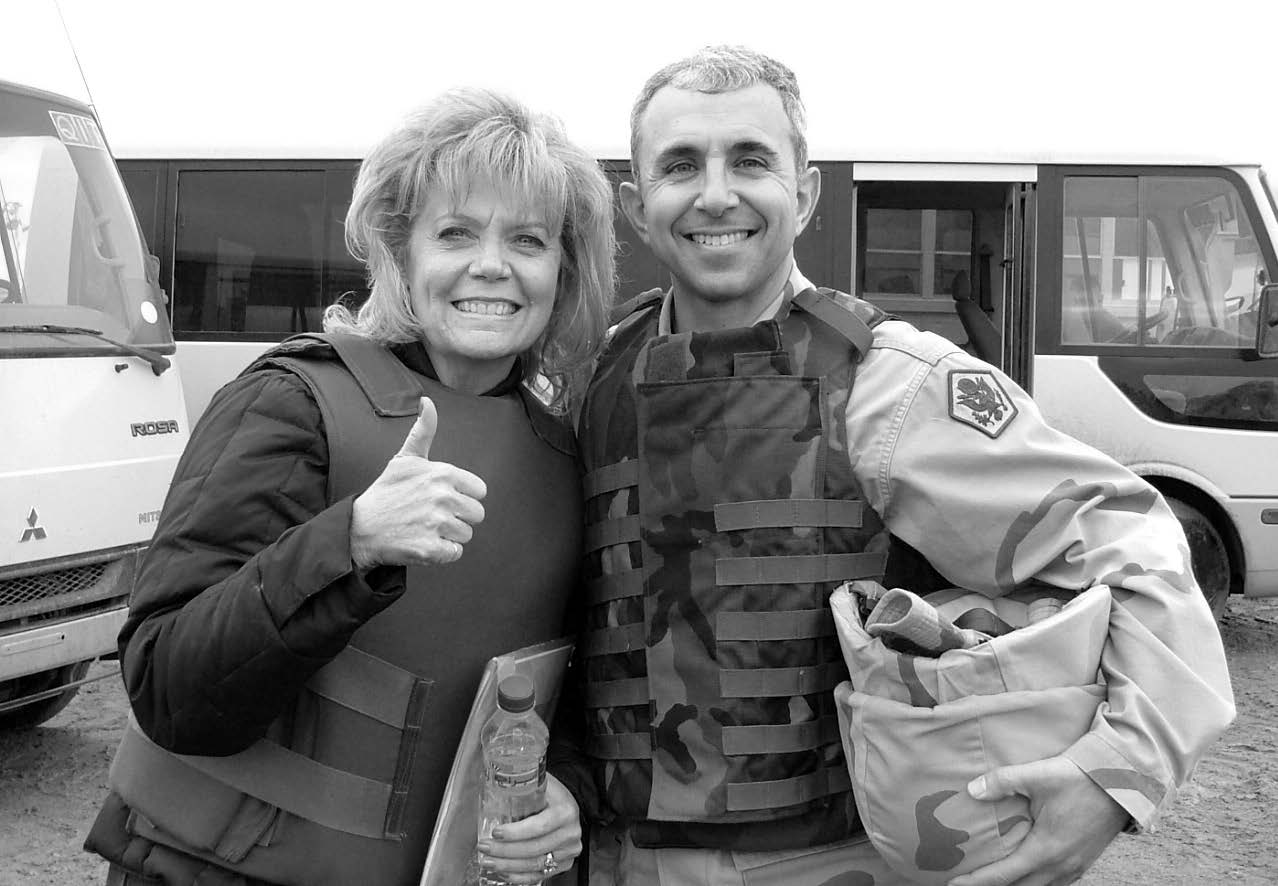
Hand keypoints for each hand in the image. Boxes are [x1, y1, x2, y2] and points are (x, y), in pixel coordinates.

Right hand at [349, 396, 486, 568]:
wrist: (359, 528)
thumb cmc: (386, 493)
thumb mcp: (404, 458)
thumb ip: (423, 431)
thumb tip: (428, 402)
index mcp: (442, 473)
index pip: (480, 491)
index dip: (463, 496)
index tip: (442, 498)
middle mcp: (442, 497)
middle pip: (477, 514)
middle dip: (458, 517)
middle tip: (432, 515)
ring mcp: (437, 524)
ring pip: (466, 535)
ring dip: (449, 535)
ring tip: (425, 528)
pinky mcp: (431, 549)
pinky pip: (455, 553)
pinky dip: (442, 553)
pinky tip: (423, 542)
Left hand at [477, 775, 581, 883]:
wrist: (566, 803)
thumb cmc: (550, 792)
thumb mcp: (540, 782)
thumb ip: (522, 784)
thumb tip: (494, 781)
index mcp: (565, 811)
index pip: (539, 826)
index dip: (515, 832)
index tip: (496, 832)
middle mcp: (570, 833)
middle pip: (535, 848)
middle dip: (505, 851)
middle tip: (485, 848)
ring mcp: (569, 850)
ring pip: (536, 864)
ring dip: (508, 866)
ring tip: (489, 862)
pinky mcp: (565, 863)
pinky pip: (541, 874)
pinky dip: (520, 876)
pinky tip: (504, 872)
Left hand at [949, 755, 1128, 885]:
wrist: (1123, 781)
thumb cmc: (1079, 778)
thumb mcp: (1037, 774)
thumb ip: (1002, 782)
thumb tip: (972, 790)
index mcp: (1046, 850)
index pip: (1003, 875)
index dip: (976, 882)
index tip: (953, 884)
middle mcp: (1060, 866)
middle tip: (967, 883)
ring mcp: (1074, 867)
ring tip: (992, 879)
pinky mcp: (1083, 862)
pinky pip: (1055, 883)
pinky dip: (1035, 882)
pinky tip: (1025, 873)